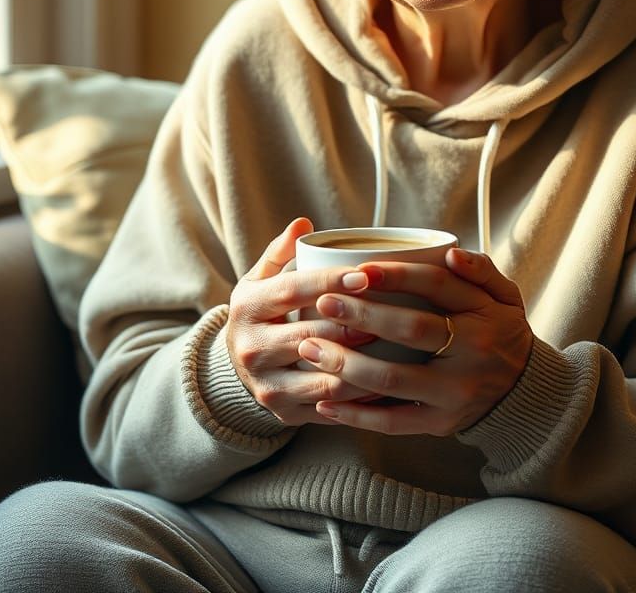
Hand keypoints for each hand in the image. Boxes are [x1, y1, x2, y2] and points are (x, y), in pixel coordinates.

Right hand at [226, 217, 379, 424]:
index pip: (292, 291)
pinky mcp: (283, 413)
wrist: (238, 364)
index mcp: (247, 307)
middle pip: (311, 335)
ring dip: (364, 365)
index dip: (330, 282)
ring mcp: (267, 385)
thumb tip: (303, 223)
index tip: (365, 275)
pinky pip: (329, 409)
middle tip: (394, 313)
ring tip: (397, 348)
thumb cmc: (263, 311)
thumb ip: (281, 251)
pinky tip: (387, 380)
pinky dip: (360, 398)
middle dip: (355, 325)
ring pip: (324, 379)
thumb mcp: (261, 278)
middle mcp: (251, 348)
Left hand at [296, 247, 532, 435]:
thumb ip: (481, 270)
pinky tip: (325, 402)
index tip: (358, 269)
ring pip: (392, 378)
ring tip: (310, 348)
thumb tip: (450, 252)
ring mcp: (454, 393)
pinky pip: (393, 421)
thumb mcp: (504, 295)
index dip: (396, 275)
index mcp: (483, 313)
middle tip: (323, 302)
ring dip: (345, 363)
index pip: (437, 285)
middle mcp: (471, 353)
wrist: (524, 393)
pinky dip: (356, 414)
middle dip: (361, 314)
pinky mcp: (440, 423)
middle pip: (409, 329)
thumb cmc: (501, 331)